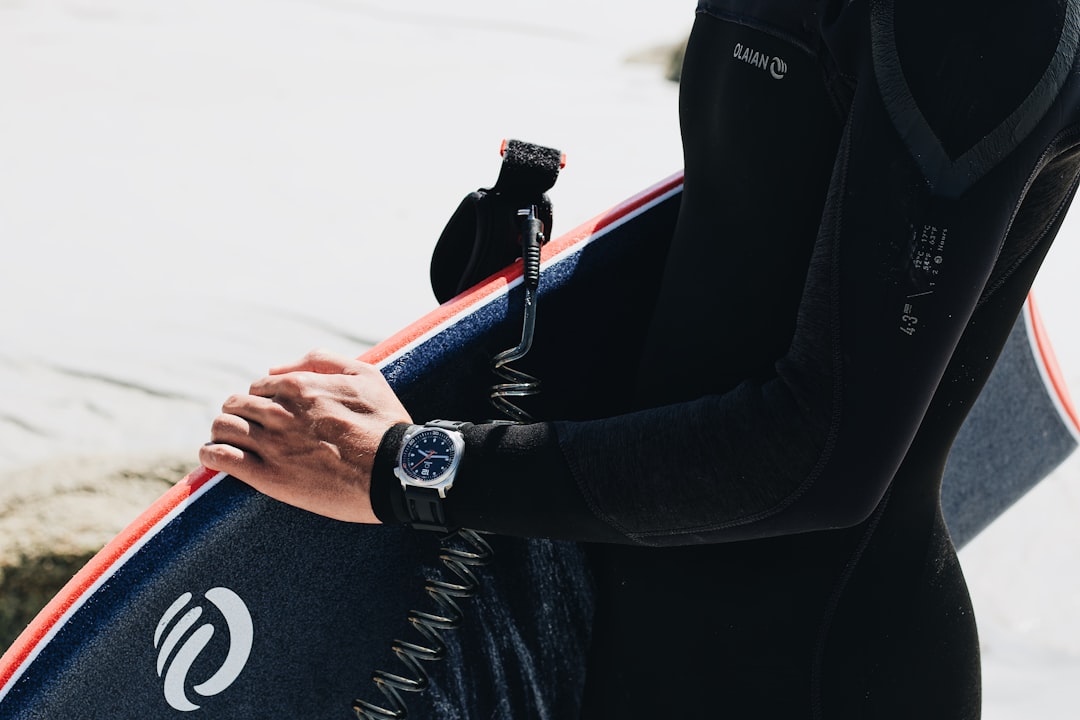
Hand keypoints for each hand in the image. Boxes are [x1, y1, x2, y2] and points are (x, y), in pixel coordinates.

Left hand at [199, 349, 411, 522]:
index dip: (264, 400)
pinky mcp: (267, 476)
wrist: (396, 472)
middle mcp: (279, 411)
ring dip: (222, 432)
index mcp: (299, 386)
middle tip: (250, 431)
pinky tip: (216, 458)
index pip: (259, 386)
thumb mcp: (365, 375)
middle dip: (239, 415)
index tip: (272, 415)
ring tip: (229, 444)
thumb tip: (276, 366)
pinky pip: (220, 457)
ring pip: (222, 428)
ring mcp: (271, 444)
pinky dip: (212, 455)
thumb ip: (320, 361)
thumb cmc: (385, 424)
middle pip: (235, 405)